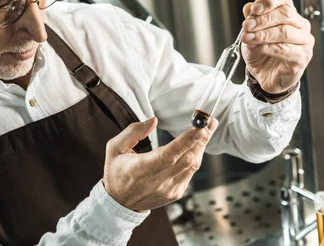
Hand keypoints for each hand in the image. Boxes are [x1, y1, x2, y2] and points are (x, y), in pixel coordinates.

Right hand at [102, 117, 217, 211]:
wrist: (119, 202)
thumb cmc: (116, 171)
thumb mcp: (114, 148)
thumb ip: (133, 132)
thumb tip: (154, 120)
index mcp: (140, 169)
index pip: (168, 155)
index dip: (186, 142)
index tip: (200, 129)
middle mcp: (157, 182)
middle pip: (186, 159)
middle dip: (200, 139)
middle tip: (209, 121)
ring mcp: (168, 189)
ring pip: (192, 166)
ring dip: (201, 146)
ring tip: (208, 129)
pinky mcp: (175, 193)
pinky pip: (190, 173)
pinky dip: (195, 157)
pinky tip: (197, 145)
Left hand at [241, 0, 314, 92]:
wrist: (264, 75)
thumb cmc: (261, 53)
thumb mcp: (251, 34)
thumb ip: (251, 20)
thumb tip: (248, 7)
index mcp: (289, 15)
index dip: (268, 1)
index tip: (253, 9)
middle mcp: (300, 26)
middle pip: (285, 14)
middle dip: (262, 20)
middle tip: (246, 27)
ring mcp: (304, 41)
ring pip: (285, 32)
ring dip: (263, 35)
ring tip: (248, 38)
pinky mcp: (302, 57)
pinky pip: (285, 49)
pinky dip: (268, 48)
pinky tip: (257, 48)